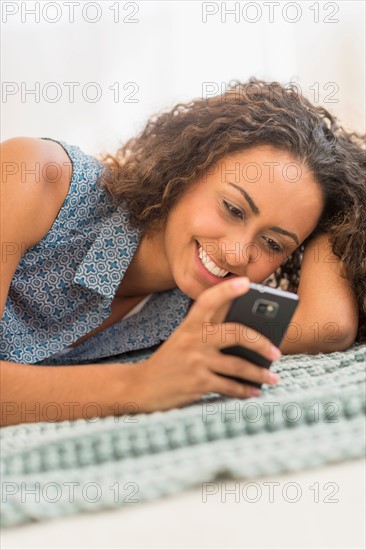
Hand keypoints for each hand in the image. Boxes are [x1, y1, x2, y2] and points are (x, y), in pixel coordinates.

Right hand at [124, 277, 280, 412]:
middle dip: (261, 342)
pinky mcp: (198, 383)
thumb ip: (207, 334)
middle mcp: (193, 340)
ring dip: (259, 374)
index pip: (208, 300)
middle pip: (236, 333)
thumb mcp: (182, 340)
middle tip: (276, 352)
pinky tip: (254, 391)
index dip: (227, 290)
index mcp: (188, 325)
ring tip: (272, 378)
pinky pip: (230, 386)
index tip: (247, 282)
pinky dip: (245, 391)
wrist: (140, 387)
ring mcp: (196, 361)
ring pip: (239, 365)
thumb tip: (249, 338)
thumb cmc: (169, 362)